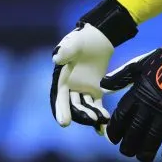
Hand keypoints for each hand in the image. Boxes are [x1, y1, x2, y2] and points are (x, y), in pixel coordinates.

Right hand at [50, 0, 137, 134]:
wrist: (99, 37)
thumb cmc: (82, 39)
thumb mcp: (74, 43)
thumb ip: (66, 51)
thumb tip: (56, 58)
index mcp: (61, 78)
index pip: (59, 97)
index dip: (61, 110)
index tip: (64, 123)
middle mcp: (70, 88)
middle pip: (72, 106)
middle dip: (79, 115)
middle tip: (90, 119)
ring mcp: (82, 90)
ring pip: (85, 108)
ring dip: (91, 115)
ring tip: (100, 119)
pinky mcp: (95, 91)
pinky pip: (96, 105)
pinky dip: (100, 115)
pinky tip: (105, 124)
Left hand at [100, 14, 161, 161]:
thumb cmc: (158, 60)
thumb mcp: (135, 65)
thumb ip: (119, 78)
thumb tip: (103, 87)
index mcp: (136, 94)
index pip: (121, 117)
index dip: (115, 130)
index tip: (113, 138)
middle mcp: (148, 106)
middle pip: (135, 131)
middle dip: (128, 145)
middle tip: (126, 151)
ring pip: (153, 137)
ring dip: (146, 150)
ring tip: (142, 158)